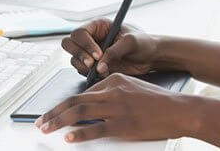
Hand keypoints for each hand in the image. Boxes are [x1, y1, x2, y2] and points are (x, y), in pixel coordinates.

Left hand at [36, 73, 189, 142]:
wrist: (179, 110)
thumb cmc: (158, 102)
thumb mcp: (133, 88)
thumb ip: (113, 94)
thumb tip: (91, 105)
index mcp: (115, 80)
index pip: (83, 92)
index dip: (64, 104)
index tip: (53, 112)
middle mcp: (113, 91)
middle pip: (75, 101)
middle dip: (54, 112)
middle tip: (41, 121)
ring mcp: (117, 108)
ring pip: (80, 112)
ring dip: (59, 121)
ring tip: (46, 128)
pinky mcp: (123, 125)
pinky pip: (96, 129)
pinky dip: (79, 133)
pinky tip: (69, 138)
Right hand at [61, 19, 157, 77]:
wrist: (150, 57)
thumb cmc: (143, 43)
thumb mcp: (131, 42)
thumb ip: (114, 52)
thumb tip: (99, 66)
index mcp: (98, 26)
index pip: (80, 32)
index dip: (86, 44)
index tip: (98, 55)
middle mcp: (91, 38)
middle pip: (69, 44)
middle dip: (79, 55)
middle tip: (92, 64)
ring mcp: (90, 53)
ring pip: (73, 59)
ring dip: (84, 67)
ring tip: (103, 70)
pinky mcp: (93, 66)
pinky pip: (81, 71)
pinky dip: (89, 74)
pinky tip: (104, 73)